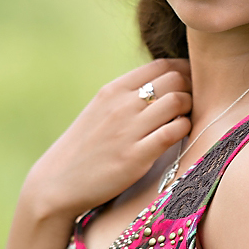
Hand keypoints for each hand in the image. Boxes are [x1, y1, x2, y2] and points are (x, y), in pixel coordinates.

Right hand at [22, 58, 191, 221]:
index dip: (184, 72)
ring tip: (183, 121)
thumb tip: (163, 85)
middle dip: (190, 89)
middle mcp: (121, 105)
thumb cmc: (83, 148)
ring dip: (189, 109)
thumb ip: (127, 96)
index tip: (189, 86)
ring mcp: (129, 130)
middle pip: (175, 79)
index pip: (162, 65)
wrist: (57, 183)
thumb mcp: (99, 111)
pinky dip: (183, 130)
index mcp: (113, 90)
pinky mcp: (136, 156)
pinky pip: (174, 131)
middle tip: (190, 106)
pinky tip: (177, 137)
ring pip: (178, 101)